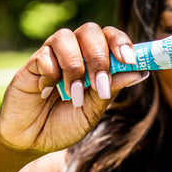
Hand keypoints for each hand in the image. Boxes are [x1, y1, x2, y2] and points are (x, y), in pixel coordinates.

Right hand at [0, 23, 149, 153]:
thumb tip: (140, 71)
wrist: (30, 140)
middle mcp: (74, 52)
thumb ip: (112, 89)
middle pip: (90, 30)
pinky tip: (47, 93)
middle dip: (99, 57)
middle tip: (99, 85)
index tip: (129, 60)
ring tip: (73, 95)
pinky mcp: (31, 64)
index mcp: (94, 61)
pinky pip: (44, 55)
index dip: (122, 42)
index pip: (111, 37)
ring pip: (66, 37)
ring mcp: (52, 55)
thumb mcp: (93, 110)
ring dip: (75, 67)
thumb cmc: (63, 124)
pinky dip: (51, 73)